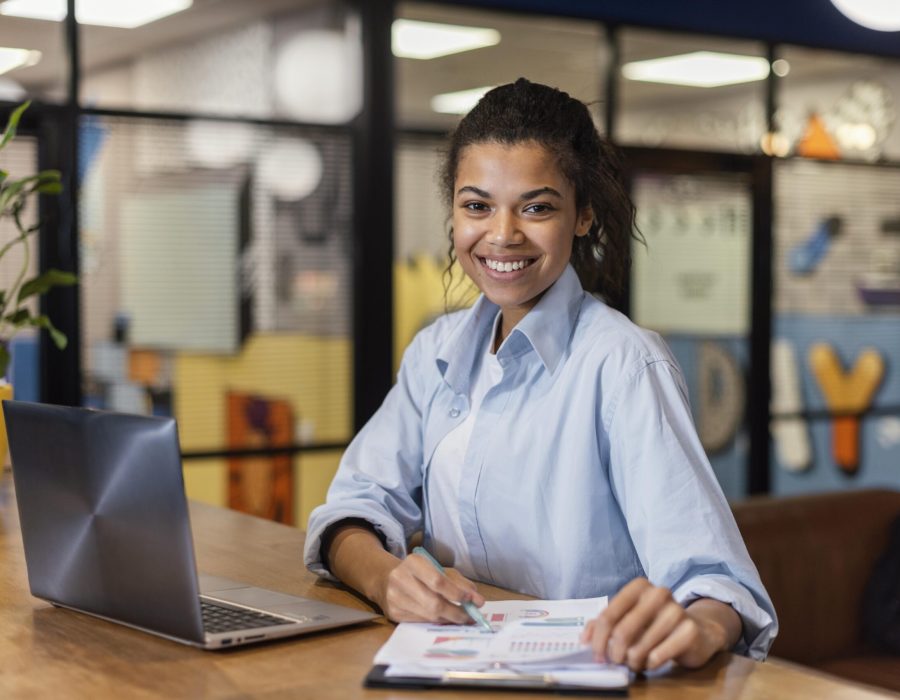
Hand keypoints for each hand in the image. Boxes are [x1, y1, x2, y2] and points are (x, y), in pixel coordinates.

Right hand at [377, 552, 485, 624]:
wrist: (386, 579)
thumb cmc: (419, 573)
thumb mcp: (439, 569)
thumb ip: (459, 583)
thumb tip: (478, 600)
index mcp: (413, 562)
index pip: (438, 581)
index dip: (457, 593)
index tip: (472, 600)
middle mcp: (400, 579)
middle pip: (433, 602)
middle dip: (456, 612)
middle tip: (470, 617)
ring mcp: (395, 598)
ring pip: (428, 615)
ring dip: (448, 619)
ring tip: (461, 618)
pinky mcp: (393, 613)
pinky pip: (421, 622)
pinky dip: (436, 621)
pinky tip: (444, 619)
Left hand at [580, 578, 738, 671]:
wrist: (697, 630)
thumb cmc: (655, 623)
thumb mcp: (628, 618)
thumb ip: (603, 624)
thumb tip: (584, 641)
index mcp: (638, 586)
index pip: (608, 615)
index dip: (598, 639)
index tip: (597, 655)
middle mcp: (658, 593)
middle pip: (622, 632)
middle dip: (614, 653)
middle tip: (616, 662)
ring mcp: (676, 610)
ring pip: (640, 647)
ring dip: (633, 661)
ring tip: (635, 662)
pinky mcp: (689, 630)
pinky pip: (658, 656)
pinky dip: (650, 664)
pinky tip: (651, 662)